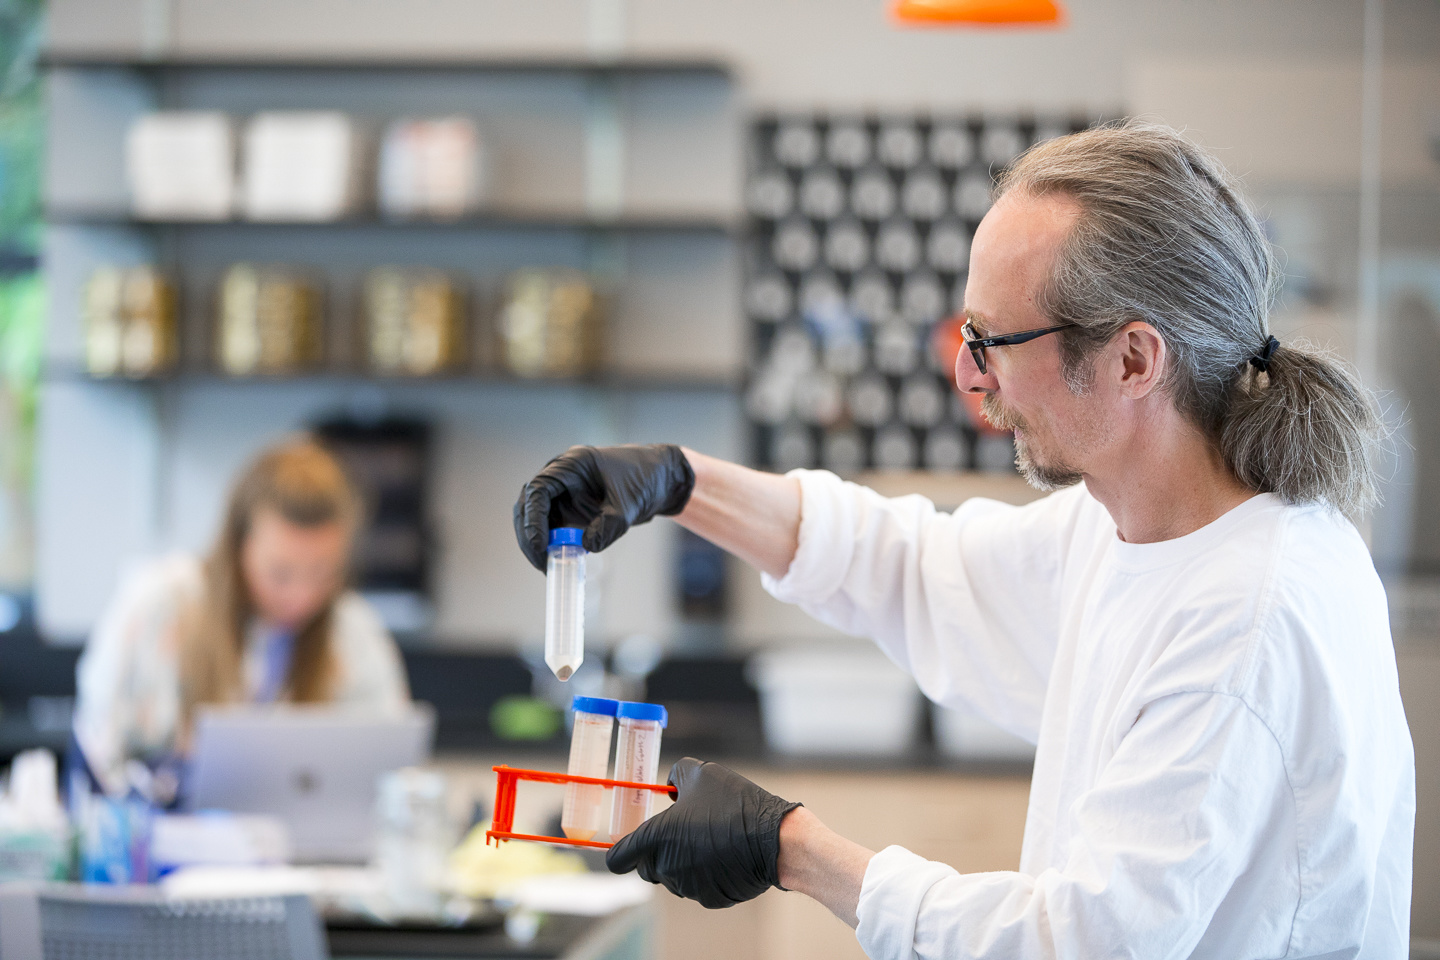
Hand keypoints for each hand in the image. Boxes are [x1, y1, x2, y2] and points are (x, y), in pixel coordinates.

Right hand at [513, 444, 695, 570]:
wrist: (661, 480)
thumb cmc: (645, 479)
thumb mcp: (629, 505)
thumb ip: (608, 526)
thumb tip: (585, 546)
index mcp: (570, 465)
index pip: (538, 490)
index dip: (532, 518)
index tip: (540, 544)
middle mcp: (560, 477)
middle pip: (528, 505)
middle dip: (529, 535)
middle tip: (541, 563)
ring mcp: (563, 493)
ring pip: (536, 519)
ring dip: (537, 543)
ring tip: (548, 567)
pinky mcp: (569, 509)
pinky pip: (552, 528)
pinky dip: (552, 545)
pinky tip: (558, 561)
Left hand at [606, 758, 801, 908]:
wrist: (774, 839)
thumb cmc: (735, 803)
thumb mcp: (702, 773)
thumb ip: (677, 775)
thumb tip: (670, 785)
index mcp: (657, 838)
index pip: (618, 858)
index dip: (619, 852)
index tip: (626, 846)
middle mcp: (667, 867)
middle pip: (647, 867)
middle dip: (655, 853)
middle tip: (679, 833)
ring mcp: (688, 887)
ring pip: (673, 877)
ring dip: (682, 862)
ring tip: (709, 839)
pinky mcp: (709, 899)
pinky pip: (697, 887)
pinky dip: (704, 875)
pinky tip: (724, 856)